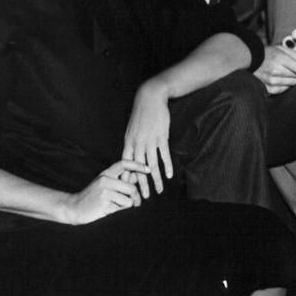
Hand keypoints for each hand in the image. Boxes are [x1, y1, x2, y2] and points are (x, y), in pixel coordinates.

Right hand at [60, 160, 147, 224]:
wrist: (74, 207)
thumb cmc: (93, 197)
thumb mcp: (105, 185)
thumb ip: (120, 180)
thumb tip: (137, 176)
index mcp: (106, 174)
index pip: (124, 164)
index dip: (138, 165)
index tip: (149, 169)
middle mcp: (105, 180)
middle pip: (131, 188)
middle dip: (136, 197)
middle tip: (135, 203)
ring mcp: (104, 191)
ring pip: (128, 200)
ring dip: (126, 206)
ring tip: (115, 206)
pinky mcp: (104, 203)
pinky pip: (122, 208)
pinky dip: (119, 211)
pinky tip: (108, 210)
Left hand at [123, 79, 172, 195]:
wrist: (150, 98)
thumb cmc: (142, 113)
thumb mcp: (132, 128)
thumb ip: (132, 142)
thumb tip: (131, 155)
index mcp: (128, 142)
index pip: (126, 165)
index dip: (128, 179)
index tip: (129, 191)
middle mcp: (137, 144)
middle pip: (138, 169)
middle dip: (141, 185)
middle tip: (144, 198)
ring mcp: (150, 141)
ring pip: (151, 165)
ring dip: (155, 180)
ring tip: (159, 190)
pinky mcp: (161, 137)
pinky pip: (164, 155)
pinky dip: (167, 166)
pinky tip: (169, 175)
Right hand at [253, 43, 295, 94]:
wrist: (249, 61)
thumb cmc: (266, 54)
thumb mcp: (281, 49)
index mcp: (280, 59)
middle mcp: (276, 71)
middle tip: (290, 67)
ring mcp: (272, 81)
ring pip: (292, 83)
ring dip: (290, 78)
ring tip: (282, 72)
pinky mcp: (269, 88)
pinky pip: (284, 89)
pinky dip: (284, 84)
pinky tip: (278, 78)